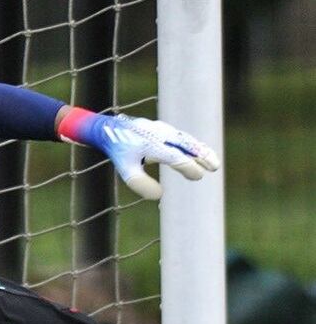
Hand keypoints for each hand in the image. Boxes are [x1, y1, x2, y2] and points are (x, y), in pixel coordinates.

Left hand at [58, 108, 220, 199]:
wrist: (110, 129)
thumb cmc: (119, 151)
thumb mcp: (126, 170)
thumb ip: (140, 183)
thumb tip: (159, 195)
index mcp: (152, 145)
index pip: (175, 157)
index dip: (188, 167)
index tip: (198, 176)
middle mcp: (160, 135)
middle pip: (186, 145)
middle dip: (202, 155)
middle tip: (214, 167)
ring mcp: (162, 129)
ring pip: (186, 139)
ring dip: (200, 150)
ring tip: (212, 162)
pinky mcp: (163, 128)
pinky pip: (181, 137)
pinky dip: (192, 145)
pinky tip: (199, 153)